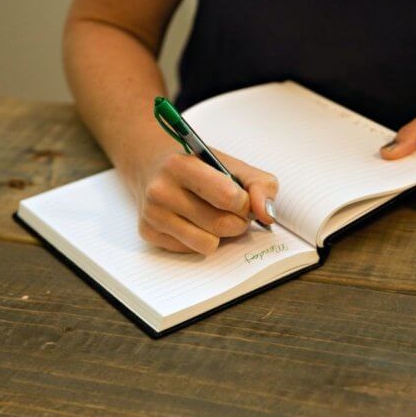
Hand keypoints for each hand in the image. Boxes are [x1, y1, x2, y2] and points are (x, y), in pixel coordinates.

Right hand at [130, 147, 277, 254]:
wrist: (152, 164)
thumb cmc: (199, 166)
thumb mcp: (232, 164)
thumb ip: (260, 185)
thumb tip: (267, 215)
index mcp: (181, 166)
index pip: (229, 197)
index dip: (244, 202)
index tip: (241, 198)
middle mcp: (161, 190)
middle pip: (221, 225)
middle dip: (237, 222)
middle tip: (233, 211)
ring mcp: (152, 215)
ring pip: (208, 244)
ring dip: (220, 235)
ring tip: (213, 216)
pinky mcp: (148, 233)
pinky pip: (191, 251)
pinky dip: (200, 239)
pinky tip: (193, 222)